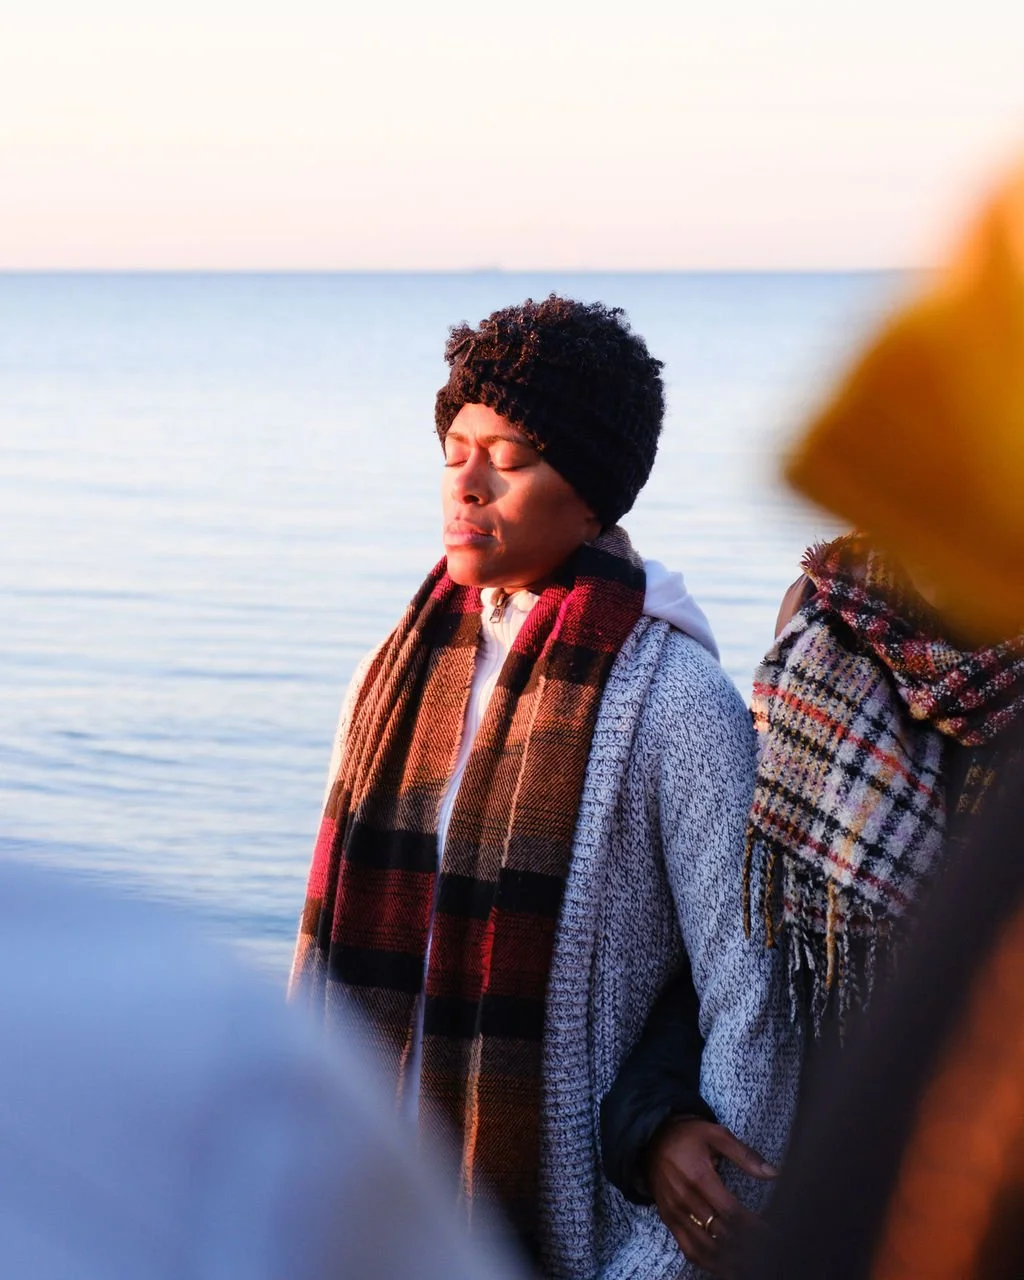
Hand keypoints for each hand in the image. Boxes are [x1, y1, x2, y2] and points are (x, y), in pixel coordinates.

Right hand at [645, 1116, 777, 1275]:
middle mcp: (685, 1199)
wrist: (652, 1139)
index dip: (753, 1227)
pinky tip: (725, 1267)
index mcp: (699, 1177)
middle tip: (765, 1252)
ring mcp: (675, 1212)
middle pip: (719, 1233)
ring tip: (750, 1265)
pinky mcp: (669, 1220)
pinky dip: (708, 1263)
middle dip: (745, 1246)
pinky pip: (689, 1249)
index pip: (731, 1212)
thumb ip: (745, 1155)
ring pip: (705, 1247)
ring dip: (729, 1260)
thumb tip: (773, 1173)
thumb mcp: (716, 1135)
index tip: (771, 1234)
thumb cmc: (688, 1136)